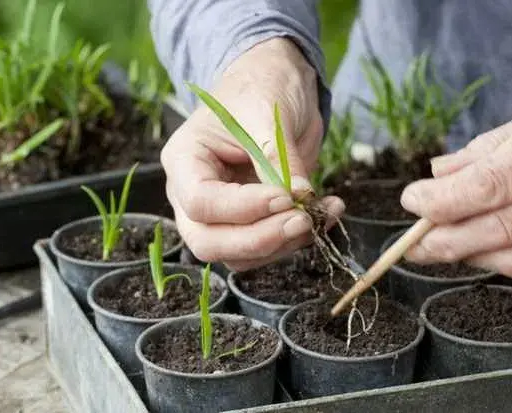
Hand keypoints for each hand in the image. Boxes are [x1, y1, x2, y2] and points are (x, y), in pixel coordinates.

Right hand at [161, 38, 344, 270]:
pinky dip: (297, 240)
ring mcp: (220, 213)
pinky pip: (266, 248)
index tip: (285, 197)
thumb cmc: (260, 86)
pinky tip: (327, 212)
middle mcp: (193, 194)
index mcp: (184, 160)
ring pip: (238, 255)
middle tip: (302, 220)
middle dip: (258, 240)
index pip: (201, 201)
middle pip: (209, 242)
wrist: (276, 84)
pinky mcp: (250, 222)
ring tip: (322, 212)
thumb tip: (302, 197)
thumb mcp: (268, 114)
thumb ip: (279, 158)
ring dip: (282, 245)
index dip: (243, 208)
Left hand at [400, 100, 511, 276]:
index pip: (490, 185)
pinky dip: (495, 259)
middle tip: (409, 241)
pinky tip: (472, 248)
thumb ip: (488, 147)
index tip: (411, 199)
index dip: (443, 199)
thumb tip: (438, 171)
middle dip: (444, 240)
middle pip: (498, 230)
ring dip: (465, 255)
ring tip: (432, 247)